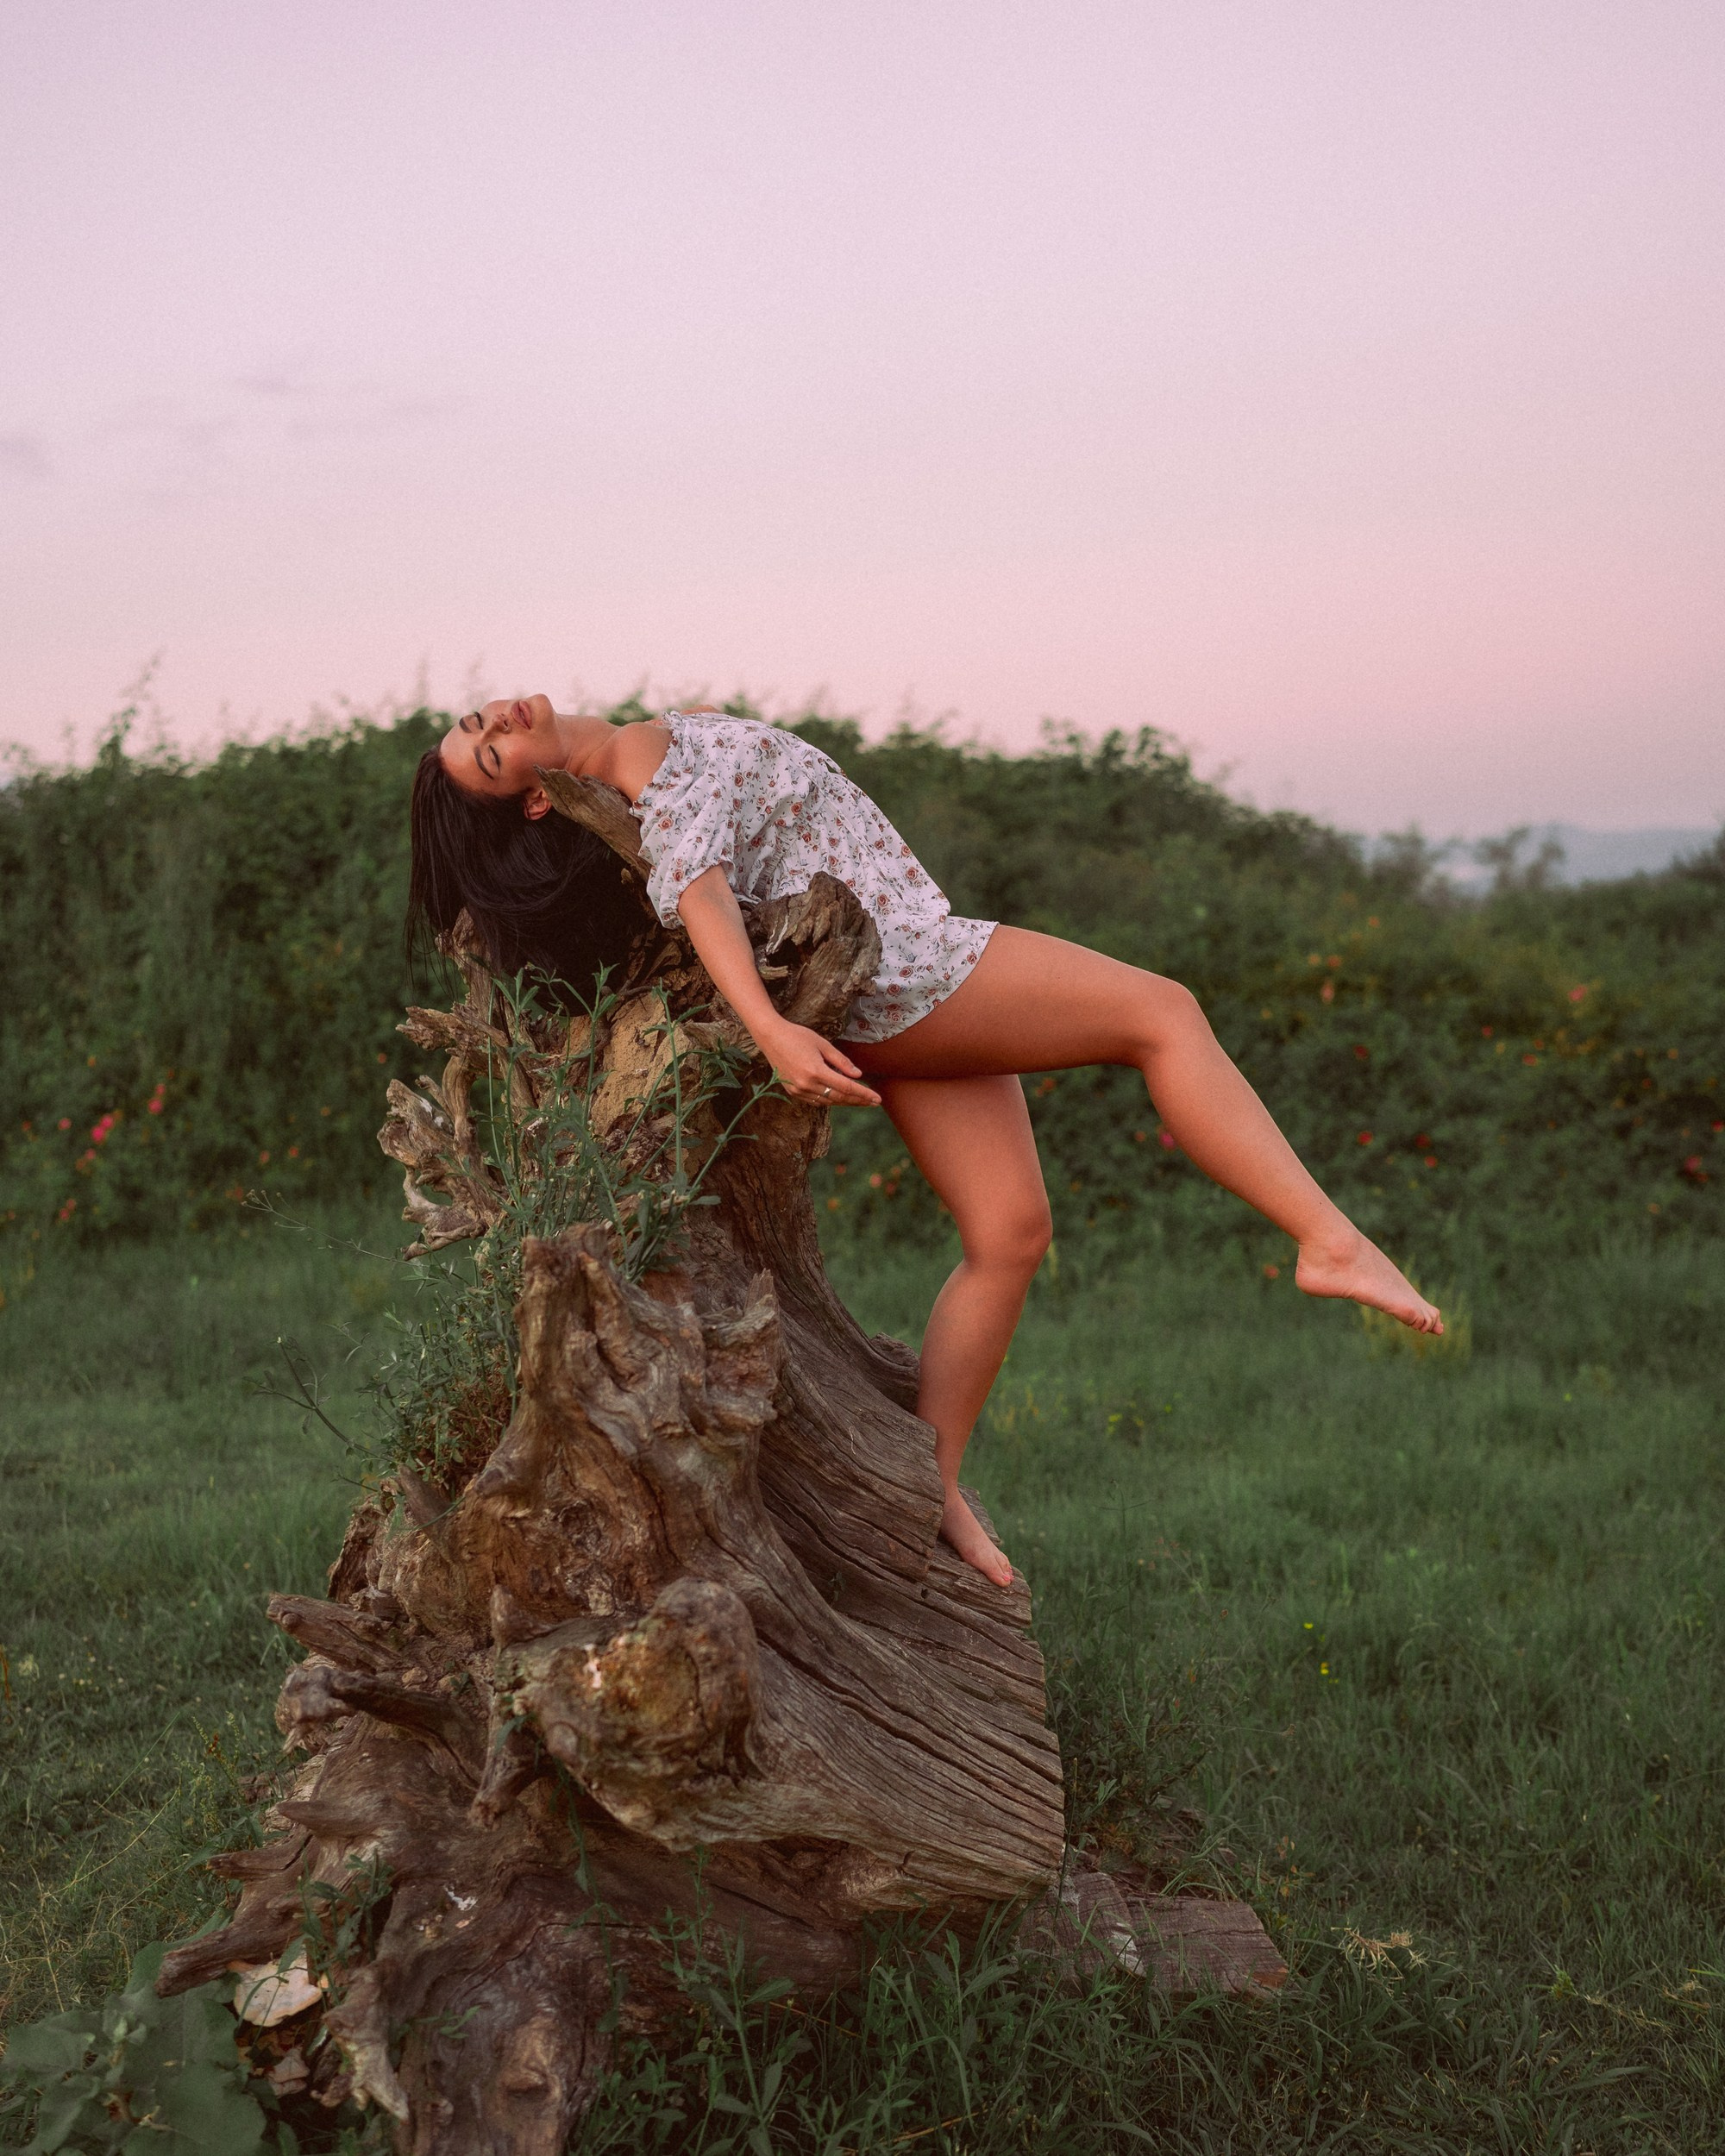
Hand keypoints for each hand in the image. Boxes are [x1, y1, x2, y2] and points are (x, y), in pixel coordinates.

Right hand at [755, 1019, 880, 1106]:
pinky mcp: (792, 1091)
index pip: (846, 1088)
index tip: (878, 1098)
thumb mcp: (823, 1044)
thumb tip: (858, 1076)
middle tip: (874, 1102)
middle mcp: (806, 1084)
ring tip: (860, 1100)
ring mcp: (798, 1090)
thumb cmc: (798, 1036)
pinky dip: (829, 1100)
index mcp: (816, 1071)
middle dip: (858, 1101)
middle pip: (839, 1098)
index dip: (864, 1094)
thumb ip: (841, 1061)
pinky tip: (839, 1097)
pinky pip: (816, 1101)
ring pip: (828, 1102)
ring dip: (845, 1102)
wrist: (770, 1037)